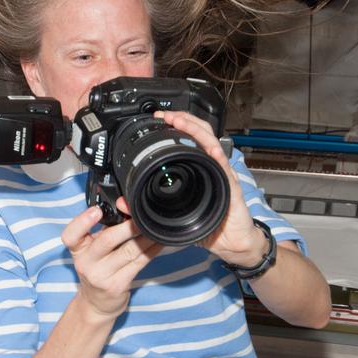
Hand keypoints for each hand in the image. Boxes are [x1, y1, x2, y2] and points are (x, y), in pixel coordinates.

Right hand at [61, 205, 163, 321]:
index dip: (82, 222)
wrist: (97, 303)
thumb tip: (125, 205)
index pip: (71, 236)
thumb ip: (105, 228)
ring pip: (128, 251)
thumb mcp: (93, 249)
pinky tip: (158, 242)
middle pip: (107, 240)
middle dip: (128, 226)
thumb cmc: (98, 268)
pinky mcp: (117, 285)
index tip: (96, 210)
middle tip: (141, 216)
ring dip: (145, 237)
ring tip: (154, 226)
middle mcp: (86, 263)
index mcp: (78, 250)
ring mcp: (101, 276)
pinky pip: (138, 263)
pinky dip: (151, 250)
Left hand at [154, 110, 266, 268]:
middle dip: (184, 119)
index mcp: (199, 168)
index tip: (159, 119)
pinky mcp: (229, 184)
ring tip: (179, 121)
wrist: (232, 242)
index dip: (176, 124)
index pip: (190, 138)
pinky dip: (214, 153)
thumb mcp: (173, 216)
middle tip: (166, 115)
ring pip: (211, 141)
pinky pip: (222, 164)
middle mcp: (211, 165)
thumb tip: (124, 204)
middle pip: (201, 132)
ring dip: (195, 129)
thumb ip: (147, 208)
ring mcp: (221, 172)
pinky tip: (207, 147)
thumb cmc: (209, 226)